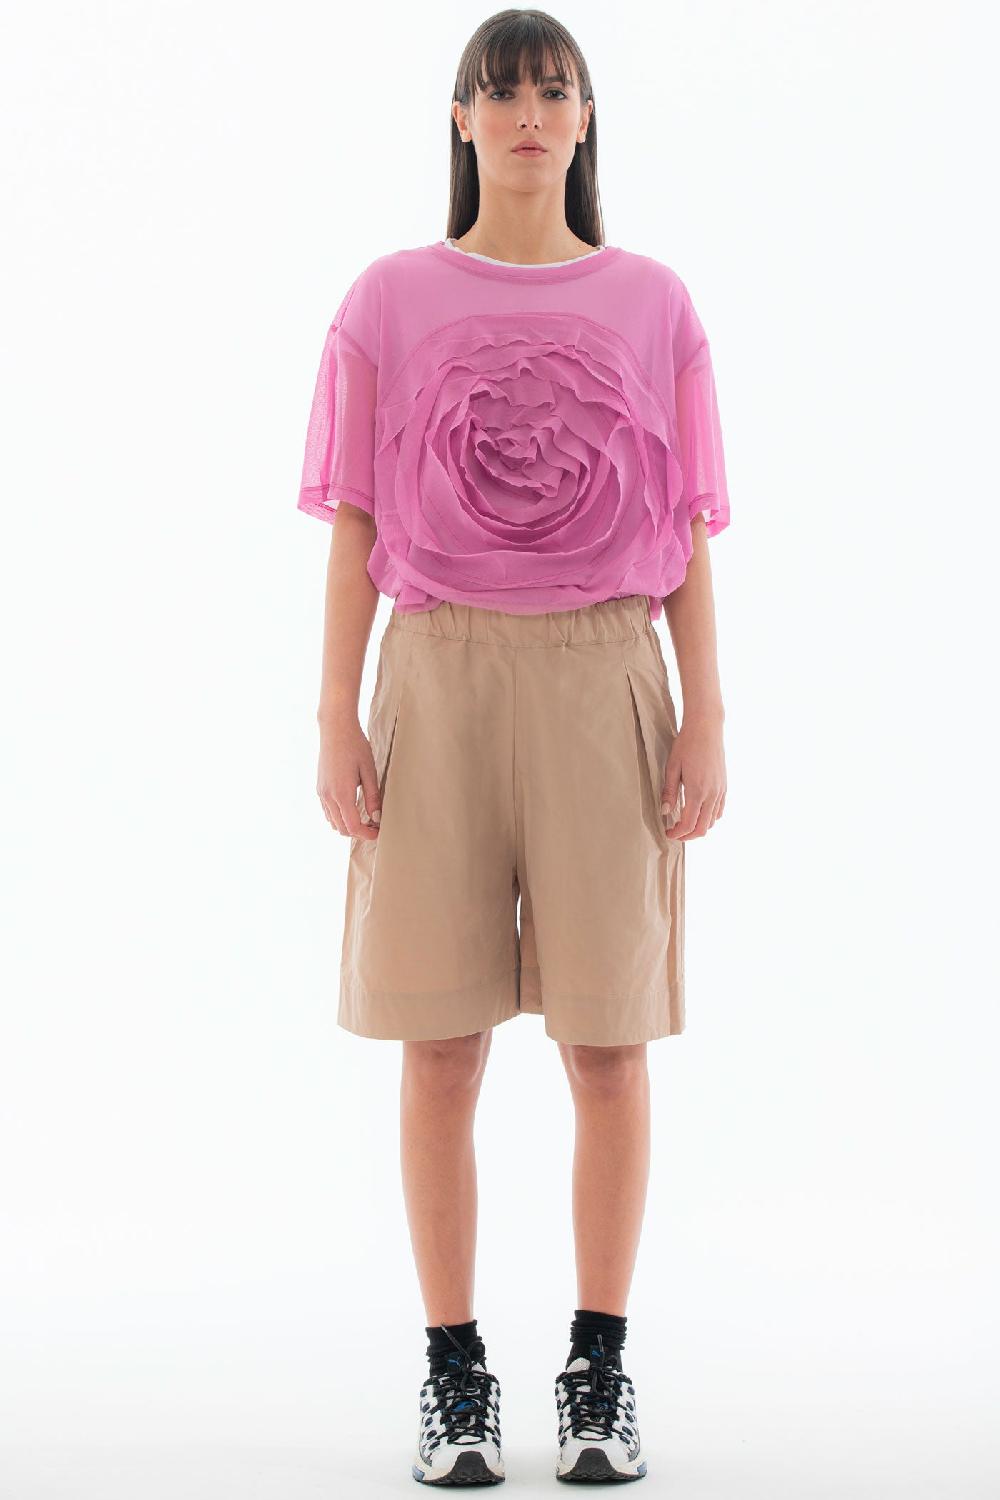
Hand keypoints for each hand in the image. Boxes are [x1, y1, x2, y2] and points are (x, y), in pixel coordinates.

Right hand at [316, 713, 380, 839]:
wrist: (335, 728)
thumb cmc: (355, 746)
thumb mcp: (369, 771)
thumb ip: (372, 797)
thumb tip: (376, 817)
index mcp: (342, 794)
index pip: (353, 827)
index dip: (367, 834)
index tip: (379, 833)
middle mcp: (328, 796)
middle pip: (342, 828)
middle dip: (359, 832)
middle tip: (374, 825)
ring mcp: (321, 793)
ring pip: (333, 822)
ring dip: (348, 825)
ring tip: (365, 817)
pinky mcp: (320, 788)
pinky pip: (328, 811)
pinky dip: (339, 816)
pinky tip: (352, 808)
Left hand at [661, 709, 725, 839]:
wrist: (706, 728)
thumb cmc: (687, 745)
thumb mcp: (672, 768)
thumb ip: (669, 792)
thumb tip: (665, 812)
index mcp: (697, 791)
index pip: (688, 824)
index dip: (677, 834)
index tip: (668, 833)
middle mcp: (712, 794)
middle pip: (702, 828)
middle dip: (688, 835)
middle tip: (675, 833)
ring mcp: (720, 790)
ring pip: (713, 821)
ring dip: (699, 827)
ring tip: (685, 822)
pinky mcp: (724, 786)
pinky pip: (719, 810)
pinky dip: (710, 817)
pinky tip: (699, 812)